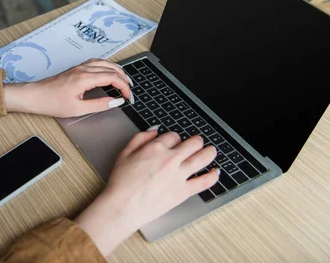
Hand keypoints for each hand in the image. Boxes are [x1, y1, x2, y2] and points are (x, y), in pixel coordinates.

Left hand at [3, 59, 132, 116]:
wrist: (35, 96)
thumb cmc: (52, 102)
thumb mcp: (78, 109)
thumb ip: (99, 105)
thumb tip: (115, 102)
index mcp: (85, 78)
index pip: (112, 78)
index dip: (124, 87)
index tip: (128, 97)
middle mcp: (83, 69)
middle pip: (111, 68)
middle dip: (124, 78)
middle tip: (130, 90)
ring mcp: (79, 67)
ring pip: (104, 63)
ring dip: (116, 70)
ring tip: (124, 80)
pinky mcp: (76, 69)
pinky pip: (96, 63)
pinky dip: (106, 66)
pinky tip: (108, 72)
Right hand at [75, 129, 218, 256]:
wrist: (124, 206)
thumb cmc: (121, 182)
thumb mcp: (124, 153)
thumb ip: (140, 138)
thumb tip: (154, 130)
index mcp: (156, 148)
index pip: (173, 136)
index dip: (175, 137)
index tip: (175, 141)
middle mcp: (170, 159)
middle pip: (192, 143)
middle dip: (197, 141)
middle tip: (198, 142)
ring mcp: (179, 176)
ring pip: (202, 158)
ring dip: (209, 152)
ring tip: (211, 151)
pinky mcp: (184, 191)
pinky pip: (204, 182)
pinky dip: (212, 176)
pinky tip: (215, 172)